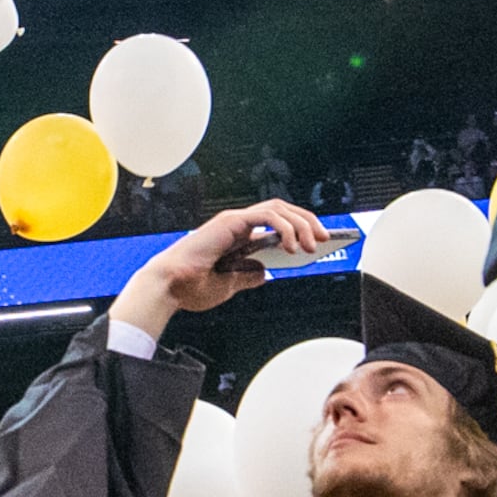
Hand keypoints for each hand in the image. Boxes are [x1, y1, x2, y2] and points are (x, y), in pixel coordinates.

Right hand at [120, 201, 335, 335]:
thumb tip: (263, 273)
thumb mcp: (229, 285)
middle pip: (283, 210)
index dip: (301, 228)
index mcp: (238, 236)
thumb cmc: (191, 286)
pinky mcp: (231, 222)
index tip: (320, 241)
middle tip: (326, 239)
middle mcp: (238, 224)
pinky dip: (284, 227)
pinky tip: (290, 246)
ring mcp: (235, 220)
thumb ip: (246, 276)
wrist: (170, 287)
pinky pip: (267, 216)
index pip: (276, 223)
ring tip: (311, 245)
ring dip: (301, 224)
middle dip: (308, 222)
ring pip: (279, 208)